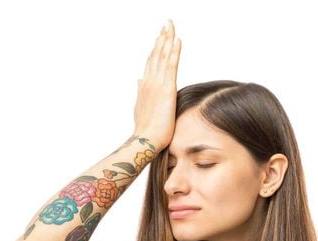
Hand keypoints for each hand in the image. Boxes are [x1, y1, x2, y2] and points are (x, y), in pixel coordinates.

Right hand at [133, 19, 181, 150]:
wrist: (146, 140)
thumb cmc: (146, 129)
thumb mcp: (141, 106)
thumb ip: (141, 91)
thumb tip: (139, 80)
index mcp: (145, 85)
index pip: (151, 62)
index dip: (156, 48)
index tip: (161, 36)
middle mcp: (149, 81)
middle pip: (156, 54)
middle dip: (162, 38)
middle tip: (167, 23)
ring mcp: (157, 84)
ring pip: (162, 56)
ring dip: (167, 39)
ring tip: (171, 26)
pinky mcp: (166, 89)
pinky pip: (171, 65)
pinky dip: (174, 52)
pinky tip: (177, 41)